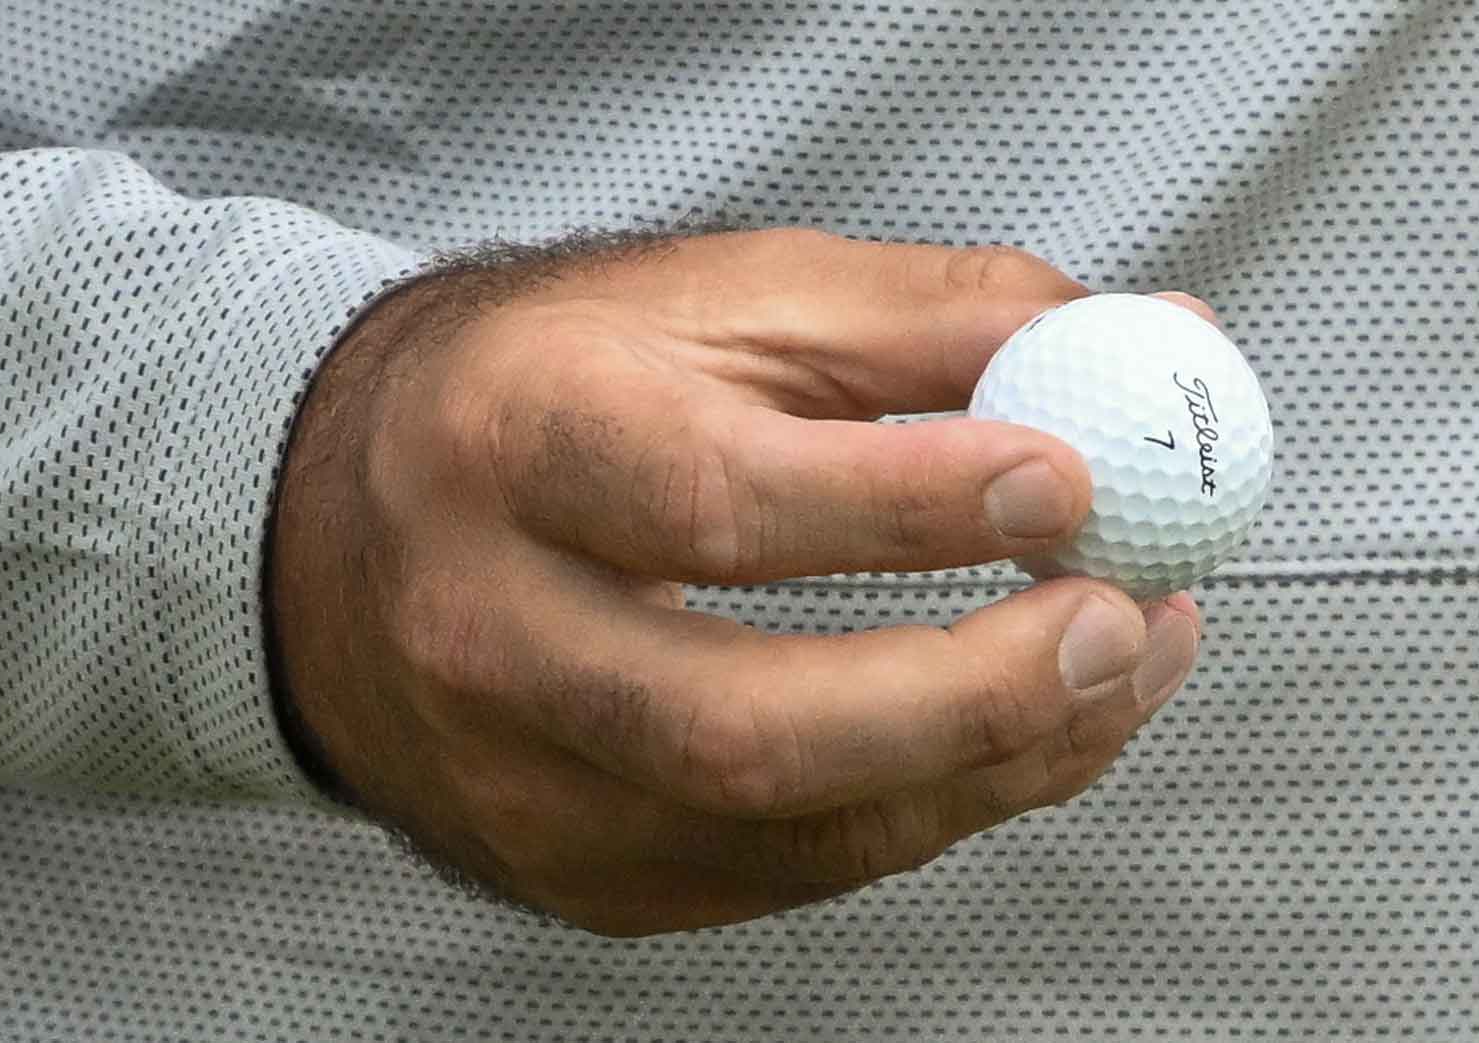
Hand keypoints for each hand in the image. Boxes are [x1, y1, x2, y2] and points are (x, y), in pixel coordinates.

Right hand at [270, 228, 1206, 935]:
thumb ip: (926, 321)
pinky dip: (930, 806)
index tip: (1068, 482)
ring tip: (1113, 669)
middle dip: (973, 695)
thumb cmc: (542, 393)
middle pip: (743, 725)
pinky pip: (788, 873)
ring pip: (785, 828)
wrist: (345, 530)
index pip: (718, 501)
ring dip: (992, 763)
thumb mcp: (717, 301)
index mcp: (515, 445)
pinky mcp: (573, 869)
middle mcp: (492, 633)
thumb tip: (1133, 340)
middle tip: (1119, 626)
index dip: (911, 504)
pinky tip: (1008, 731)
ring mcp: (524, 782)